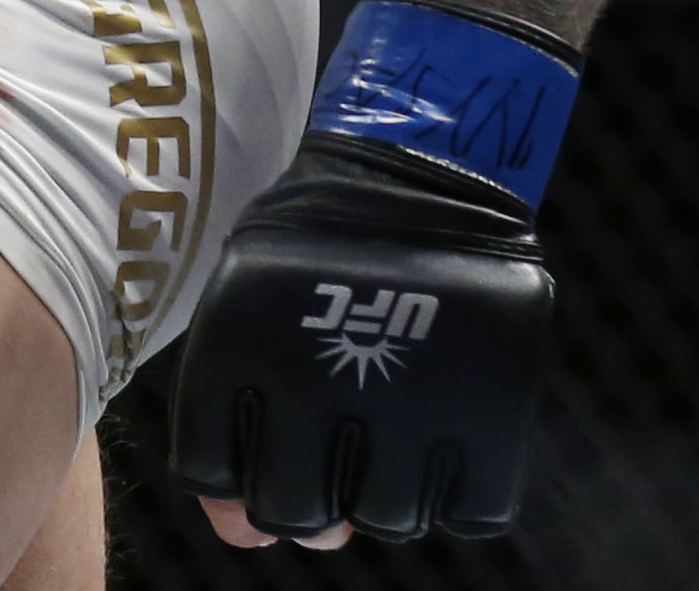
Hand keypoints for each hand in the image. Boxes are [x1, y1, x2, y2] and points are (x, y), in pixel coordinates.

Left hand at [169, 133, 553, 545]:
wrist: (412, 167)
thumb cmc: (312, 243)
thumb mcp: (241, 306)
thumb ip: (229, 414)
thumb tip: (244, 531)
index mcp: (240, 355)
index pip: (212, 479)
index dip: (233, 486)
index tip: (259, 460)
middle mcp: (313, 392)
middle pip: (294, 516)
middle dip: (305, 505)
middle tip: (329, 465)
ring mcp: (403, 407)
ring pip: (385, 520)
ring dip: (386, 492)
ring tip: (392, 429)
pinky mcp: (486, 415)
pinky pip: (471, 513)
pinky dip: (460, 491)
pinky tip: (445, 436)